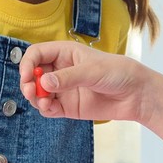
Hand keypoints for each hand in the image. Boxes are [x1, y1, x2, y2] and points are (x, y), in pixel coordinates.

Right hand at [19, 41, 151, 123]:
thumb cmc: (117, 72)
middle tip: (30, 92)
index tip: (27, 76)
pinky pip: (48, 108)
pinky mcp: (67, 106)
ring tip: (43, 103)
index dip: (27, 63)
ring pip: (37, 93)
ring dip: (35, 98)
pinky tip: (49, 108)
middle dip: (27, 83)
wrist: (135, 94)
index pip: (37, 54)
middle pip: (33, 74)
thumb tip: (43, 83)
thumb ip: (68, 77)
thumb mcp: (92, 71)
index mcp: (65, 53)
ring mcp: (63, 89)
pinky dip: (44, 109)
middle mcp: (60, 70)